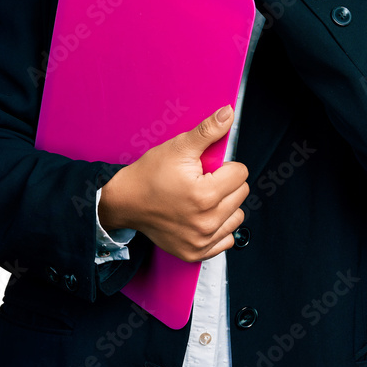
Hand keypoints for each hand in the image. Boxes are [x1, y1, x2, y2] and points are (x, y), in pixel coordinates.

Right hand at [98, 105, 249, 261]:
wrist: (125, 202)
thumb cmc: (150, 175)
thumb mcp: (178, 147)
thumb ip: (207, 131)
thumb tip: (228, 113)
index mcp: (205, 195)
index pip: (241, 173)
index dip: (224, 166)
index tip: (206, 169)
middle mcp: (206, 222)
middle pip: (241, 194)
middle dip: (226, 183)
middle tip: (201, 181)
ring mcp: (201, 241)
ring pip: (237, 216)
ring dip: (225, 205)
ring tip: (202, 199)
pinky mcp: (196, 252)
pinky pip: (226, 239)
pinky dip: (219, 227)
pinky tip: (202, 217)